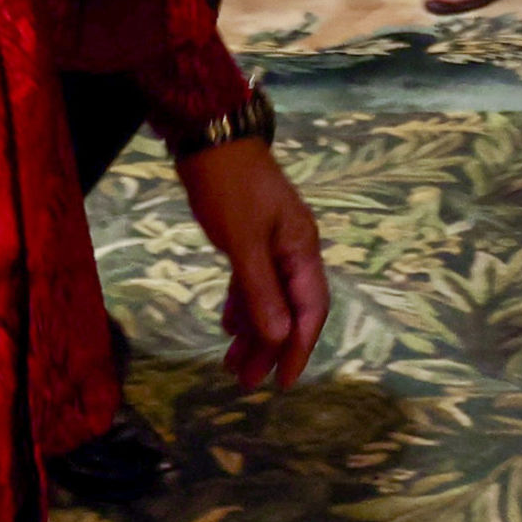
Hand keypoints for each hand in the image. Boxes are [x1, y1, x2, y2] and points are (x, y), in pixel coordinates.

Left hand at [173, 135, 329, 391]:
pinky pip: (253, 282)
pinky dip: (243, 304)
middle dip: (271, 348)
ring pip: (269, 298)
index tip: (282, 383)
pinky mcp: (252, 236)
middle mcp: (295, 250)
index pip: (310, 312)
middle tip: (245, 382)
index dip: (298, 349)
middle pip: (290, 310)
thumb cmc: (230, 188)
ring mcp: (274, 243)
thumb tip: (281, 338)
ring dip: (254, 331)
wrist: (211, 138)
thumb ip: (261, 292)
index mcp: (302, 251)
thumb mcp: (244, 243)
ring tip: (231, 364)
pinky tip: (228, 325)